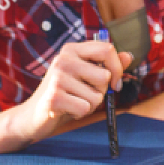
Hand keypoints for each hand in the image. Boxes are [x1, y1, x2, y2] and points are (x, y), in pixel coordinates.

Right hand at [7, 40, 132, 142]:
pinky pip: (86, 108)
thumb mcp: (87, 77)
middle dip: (101, 91)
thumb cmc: (66, 94)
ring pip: (97, 96)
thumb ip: (107, 66)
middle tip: (83, 94)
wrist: (34, 115)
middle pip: (105, 76)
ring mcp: (57, 77)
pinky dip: (80, 113)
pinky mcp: (54, 97)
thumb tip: (129, 56)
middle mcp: (63, 59)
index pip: (107, 49)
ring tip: (73, 101)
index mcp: (72, 49)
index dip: (118, 68)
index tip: (115, 83)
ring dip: (90, 104)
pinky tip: (67, 110)